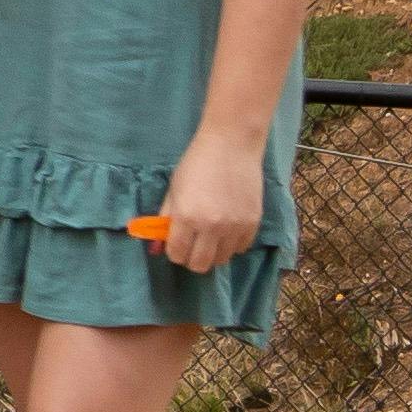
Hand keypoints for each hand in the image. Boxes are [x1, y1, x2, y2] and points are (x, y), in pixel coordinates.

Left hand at [158, 129, 266, 275]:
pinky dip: (231, 244)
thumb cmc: (196, 164)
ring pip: (222, 259)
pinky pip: (241, 248)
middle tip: (191, 246)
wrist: (231, 147)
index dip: (174, 253)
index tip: (175, 246)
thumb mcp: (174, 190)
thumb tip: (158, 243)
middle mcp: (211, 227)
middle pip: (201, 264)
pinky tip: (226, 230)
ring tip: (209, 236)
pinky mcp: (253, 224)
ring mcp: (235, 228)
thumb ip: (167, 218)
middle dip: (191, 259)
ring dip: (213, 252)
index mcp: (186, 217)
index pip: (178, 254)